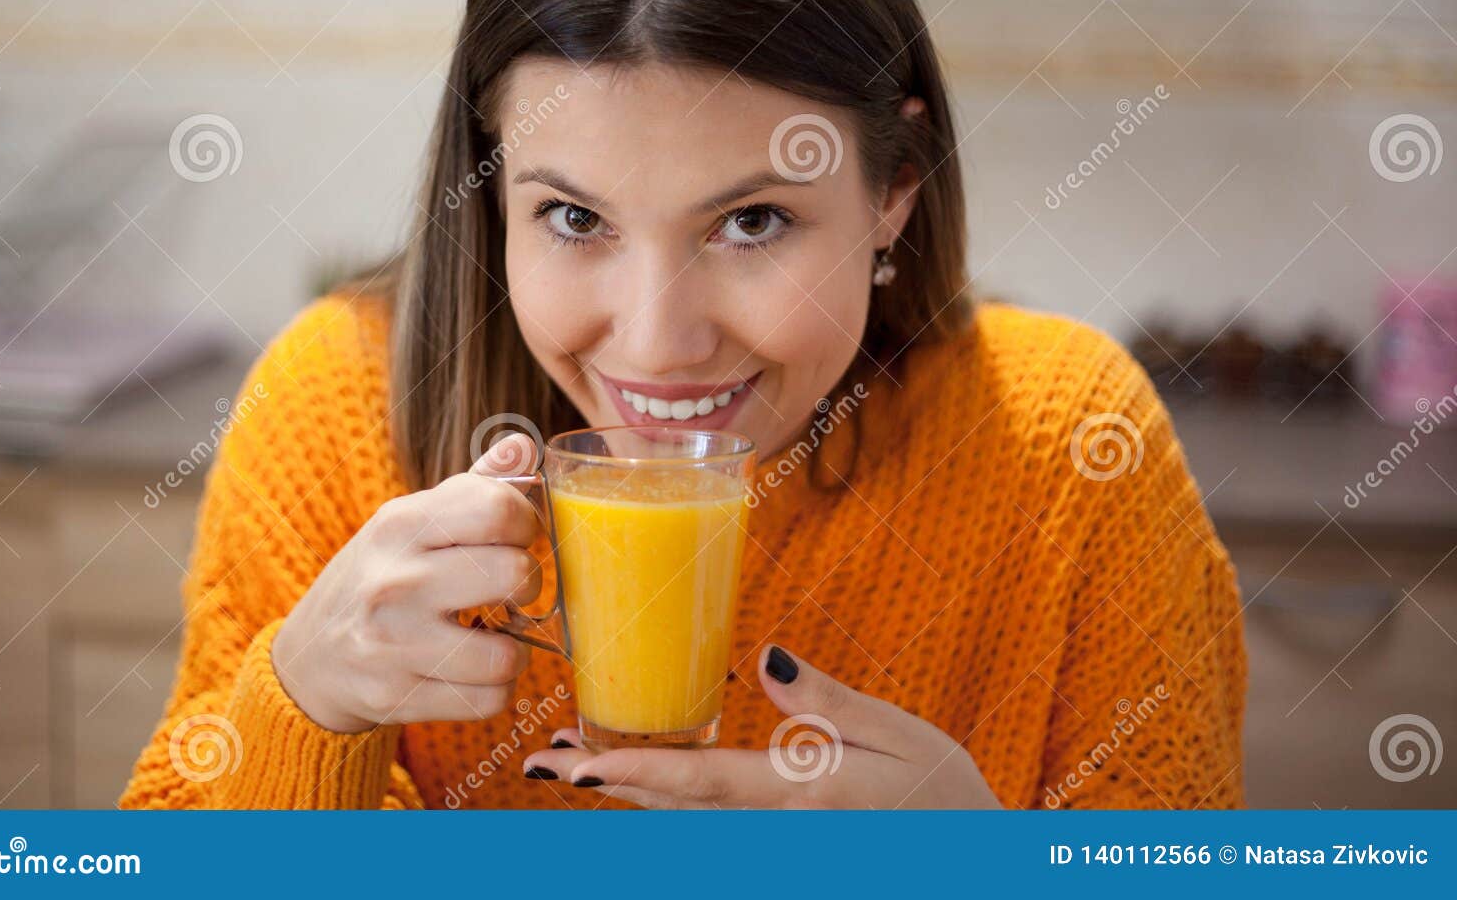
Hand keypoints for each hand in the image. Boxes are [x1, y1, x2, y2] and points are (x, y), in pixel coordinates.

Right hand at [269, 433, 541, 732]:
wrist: (309, 657)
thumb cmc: (381, 575)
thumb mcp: (412, 522)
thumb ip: (475, 486)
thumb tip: (525, 447)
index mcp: (401, 523)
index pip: (499, 509)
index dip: (526, 524)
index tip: (514, 537)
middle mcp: (395, 581)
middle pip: (515, 576)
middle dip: (527, 584)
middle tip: (508, 588)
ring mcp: (394, 645)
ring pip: (507, 655)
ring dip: (512, 649)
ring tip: (491, 636)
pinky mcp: (397, 698)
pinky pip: (487, 701)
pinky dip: (492, 688)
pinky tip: (470, 670)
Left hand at [521, 644, 1001, 808]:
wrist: (977, 863)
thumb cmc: (946, 797)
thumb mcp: (897, 735)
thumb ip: (826, 701)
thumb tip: (765, 656)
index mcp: (804, 793)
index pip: (702, 782)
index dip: (635, 776)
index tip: (577, 766)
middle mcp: (778, 827)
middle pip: (675, 809)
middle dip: (606, 786)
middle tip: (544, 761)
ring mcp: (778, 844)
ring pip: (685, 824)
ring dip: (626, 798)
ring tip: (573, 766)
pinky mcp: (784, 846)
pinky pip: (712, 830)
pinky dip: (667, 809)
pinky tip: (639, 792)